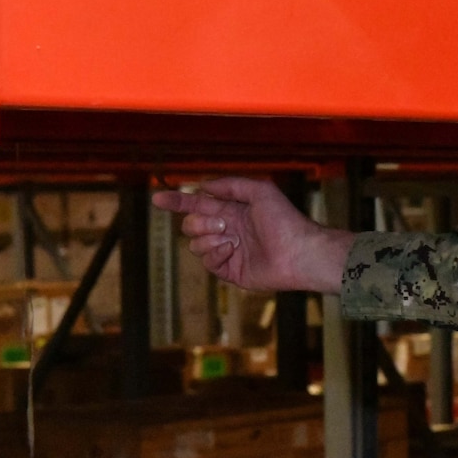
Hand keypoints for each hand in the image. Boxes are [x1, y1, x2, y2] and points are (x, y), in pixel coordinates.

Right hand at [153, 177, 355, 293]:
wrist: (299, 252)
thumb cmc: (285, 220)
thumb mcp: (259, 191)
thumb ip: (230, 185)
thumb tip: (203, 186)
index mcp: (232, 211)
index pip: (197, 205)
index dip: (177, 201)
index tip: (158, 198)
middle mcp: (228, 230)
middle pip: (191, 225)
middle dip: (199, 222)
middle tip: (223, 224)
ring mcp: (229, 252)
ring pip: (196, 245)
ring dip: (209, 239)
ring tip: (232, 240)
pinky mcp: (231, 271)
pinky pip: (208, 263)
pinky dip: (216, 254)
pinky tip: (233, 250)